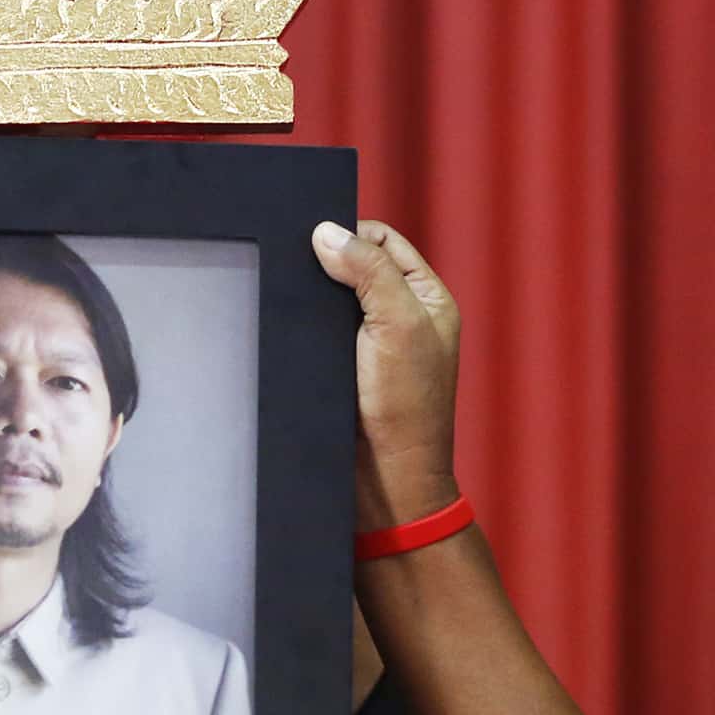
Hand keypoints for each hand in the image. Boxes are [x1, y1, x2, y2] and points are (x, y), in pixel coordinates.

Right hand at [311, 219, 463, 527]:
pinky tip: (287, 330)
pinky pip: (312, 333)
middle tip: (300, 272)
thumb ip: (369, 272)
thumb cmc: (406, 410)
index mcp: (426, 299)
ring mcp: (367, 344)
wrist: (384, 482)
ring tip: (293, 304)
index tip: (319, 243)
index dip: (352, 236)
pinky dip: (300, 328)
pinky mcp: (338, 369)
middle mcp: (399, 317)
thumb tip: (326, 232)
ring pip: (327, 300)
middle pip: (352, 266)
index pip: (383, 241)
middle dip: (325, 265)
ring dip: (308, 299)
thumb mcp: (398, 325)